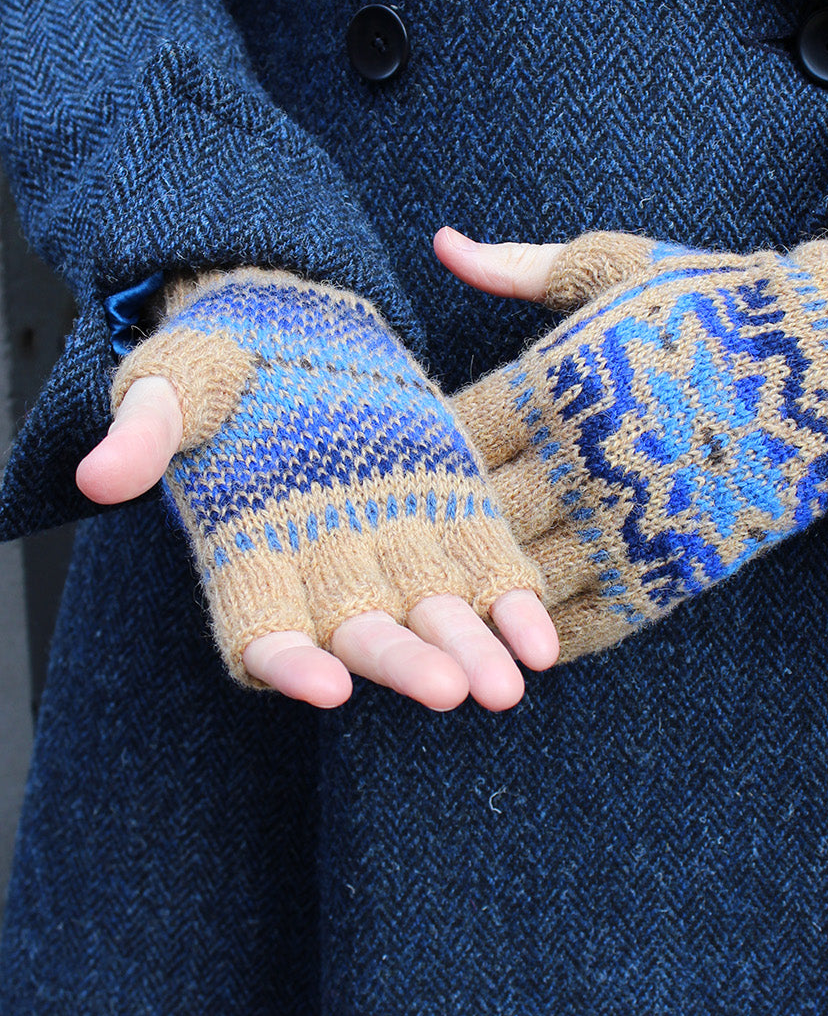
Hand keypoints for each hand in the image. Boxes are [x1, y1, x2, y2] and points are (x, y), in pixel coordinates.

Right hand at [77, 270, 557, 709]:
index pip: (259, 628)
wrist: (294, 325)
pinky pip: (484, 571)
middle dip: (400, 662)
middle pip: (360, 633)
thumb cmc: (220, 362)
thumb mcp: (175, 378)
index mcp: (246, 546)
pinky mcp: (449, 510)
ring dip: (468, 652)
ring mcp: (391, 543)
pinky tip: (543, 643)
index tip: (324, 687)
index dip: (288, 662)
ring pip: (432, 615)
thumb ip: (149, 426)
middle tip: (445, 690)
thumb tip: (98, 476)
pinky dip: (512, 607)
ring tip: (506, 689)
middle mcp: (321, 563)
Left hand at [437, 224, 827, 660]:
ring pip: (522, 581)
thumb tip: (442, 244)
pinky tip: (512, 631)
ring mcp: (631, 523)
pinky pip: (588, 621)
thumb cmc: (714, 304)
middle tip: (398, 549)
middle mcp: (586, 461)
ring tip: (441, 606)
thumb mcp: (615, 265)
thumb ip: (519, 268)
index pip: (453, 437)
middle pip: (476, 519)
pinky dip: (543, 634)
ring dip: (479, 597)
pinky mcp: (674, 569)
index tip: (395, 464)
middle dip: (434, 536)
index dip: (418, 456)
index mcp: (560, 383)